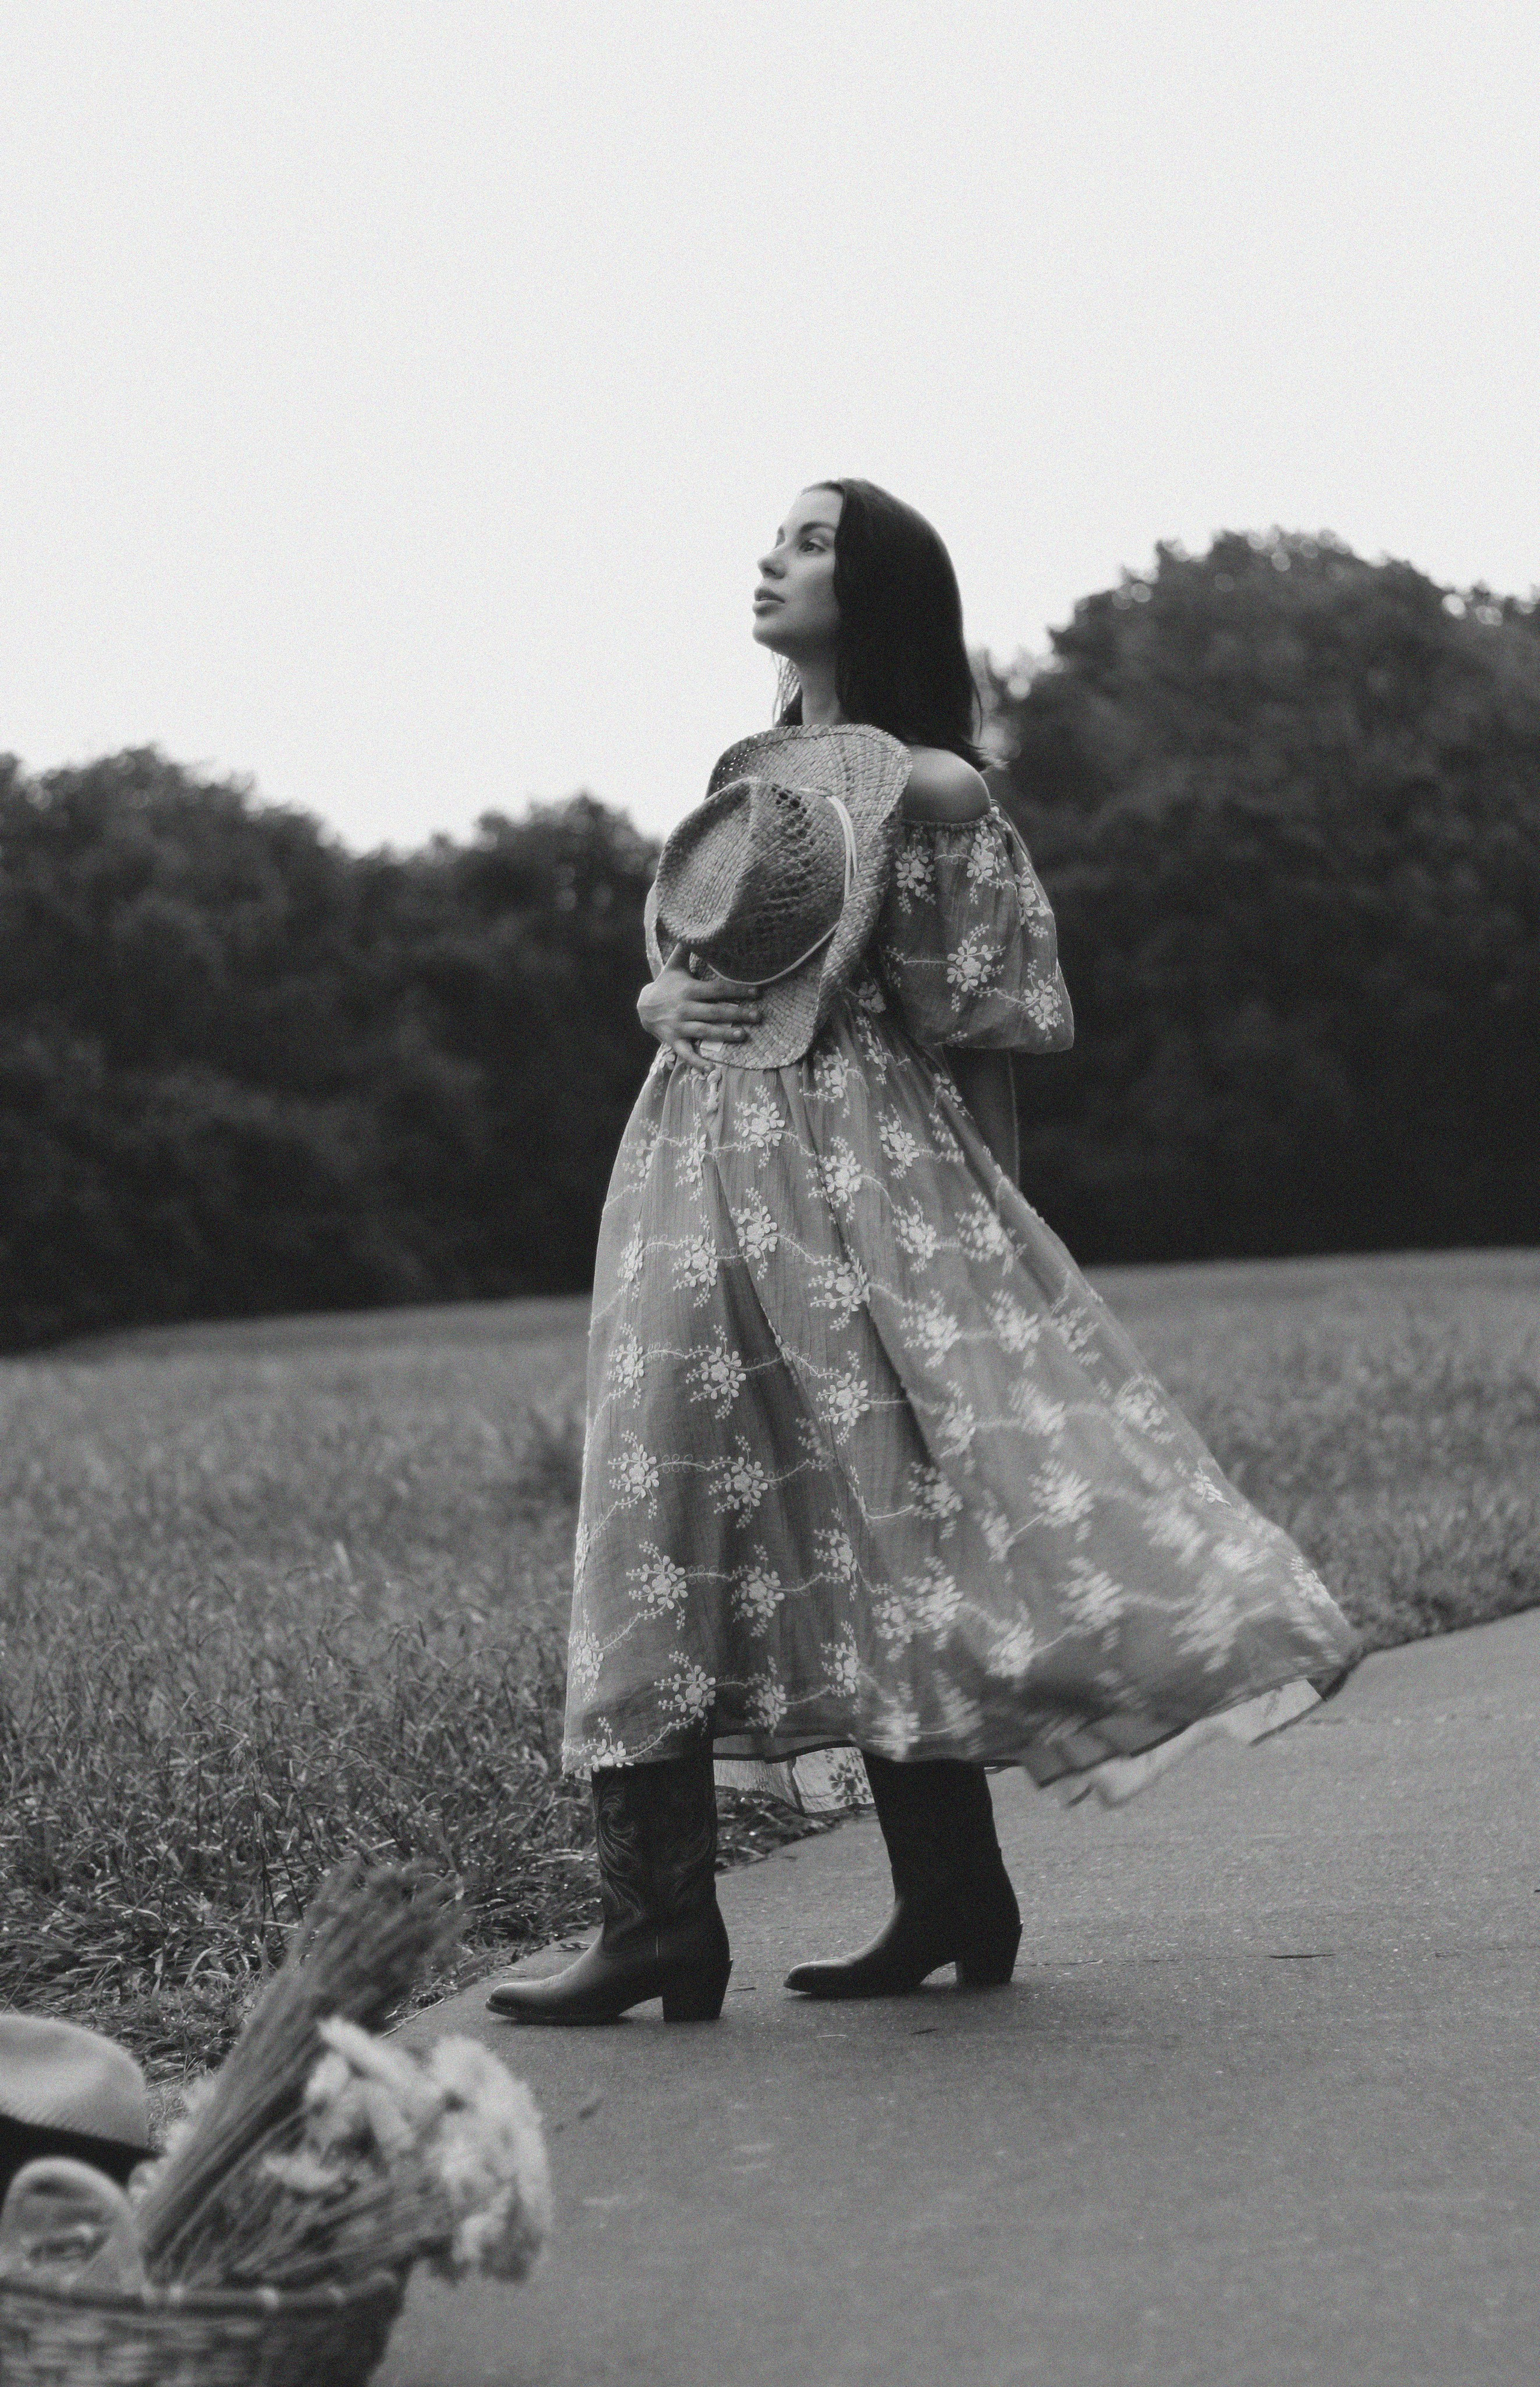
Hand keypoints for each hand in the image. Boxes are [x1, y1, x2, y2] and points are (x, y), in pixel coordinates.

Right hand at [637, 959, 762, 1069]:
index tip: (757, 993)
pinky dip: (698, 1063)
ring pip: (704, 1031)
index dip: (737, 991)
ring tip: (742, 1036)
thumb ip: (687, 949)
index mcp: (689, 990)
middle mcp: (685, 1009)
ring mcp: (679, 1026)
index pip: (717, 990)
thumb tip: (694, 927)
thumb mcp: (674, 966)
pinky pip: (687, 1053)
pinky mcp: (674, 1041)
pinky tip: (712, 1070)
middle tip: (758, 1016)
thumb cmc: (666, 985)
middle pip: (715, 1012)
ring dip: (723, 1034)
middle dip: (737, 1014)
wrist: (642, 1006)